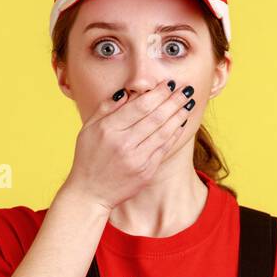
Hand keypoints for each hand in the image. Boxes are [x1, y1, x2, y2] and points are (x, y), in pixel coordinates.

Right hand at [62, 81, 196, 211]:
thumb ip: (106, 108)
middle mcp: (124, 144)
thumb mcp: (88, 129)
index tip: (168, 84)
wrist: (90, 192)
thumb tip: (127, 92)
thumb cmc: (88, 157)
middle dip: (174, 101)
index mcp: (109, 130)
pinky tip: (181, 123)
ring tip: (188, 103)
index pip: (140, 106)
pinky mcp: (146, 171)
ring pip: (164, 132)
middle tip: (186, 89)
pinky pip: (165, 148)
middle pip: (156, 117)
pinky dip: (175, 134)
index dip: (158, 93)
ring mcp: (137, 159)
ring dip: (178, 115)